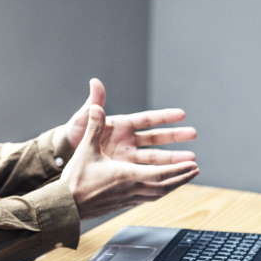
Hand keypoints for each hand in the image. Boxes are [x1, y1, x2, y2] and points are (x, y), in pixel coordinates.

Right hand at [62, 104, 199, 219]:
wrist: (65, 205)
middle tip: (195, 170)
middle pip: (163, 185)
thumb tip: (97, 106)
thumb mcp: (85, 150)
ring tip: (183, 179)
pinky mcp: (122, 204)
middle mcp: (130, 188)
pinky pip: (147, 199)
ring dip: (173, 186)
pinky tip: (160, 190)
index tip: (192, 165)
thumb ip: (94, 126)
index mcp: (126, 175)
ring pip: (157, 194)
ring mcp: (127, 198)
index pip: (160, 173)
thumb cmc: (75, 179)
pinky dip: (158, 193)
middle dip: (181, 177)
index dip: (178, 170)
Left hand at [66, 79, 196, 163]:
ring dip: (173, 159)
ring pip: (155, 158)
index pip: (147, 119)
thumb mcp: (84, 119)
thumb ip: (93, 104)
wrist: (67, 155)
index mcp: (122, 125)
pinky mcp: (125, 170)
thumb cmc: (75, 133)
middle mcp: (129, 140)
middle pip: (157, 138)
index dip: (164, 117)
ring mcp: (128, 156)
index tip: (182, 114)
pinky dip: (160, 174)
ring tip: (191, 162)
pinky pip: (145, 172)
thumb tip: (95, 81)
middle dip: (176, 137)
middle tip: (194, 135)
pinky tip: (174, 178)